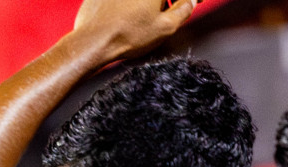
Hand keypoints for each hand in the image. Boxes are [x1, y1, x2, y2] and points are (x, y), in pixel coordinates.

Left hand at [71, 0, 196, 64]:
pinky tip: (128, 16)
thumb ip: (184, 9)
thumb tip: (190, 1)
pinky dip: (129, 4)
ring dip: (148, 3)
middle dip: (166, 1)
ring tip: (147, 17)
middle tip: (171, 10)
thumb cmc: (127, 35)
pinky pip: (122, 0)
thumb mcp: (166, 26)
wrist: (93, 41)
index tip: (194, 1)